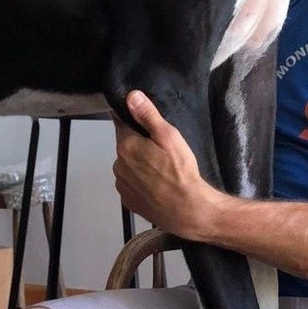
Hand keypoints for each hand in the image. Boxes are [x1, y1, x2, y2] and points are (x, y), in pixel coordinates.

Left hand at [113, 91, 219, 240]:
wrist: (188, 211)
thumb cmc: (181, 173)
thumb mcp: (170, 137)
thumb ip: (148, 115)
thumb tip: (131, 97)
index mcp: (126, 146)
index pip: (122, 123)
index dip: (134, 121)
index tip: (147, 126)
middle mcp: (118, 165)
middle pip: (126, 146)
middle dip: (139, 145)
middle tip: (162, 151)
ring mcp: (122, 184)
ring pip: (128, 165)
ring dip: (139, 164)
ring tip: (162, 171)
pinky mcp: (128, 201)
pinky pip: (131, 183)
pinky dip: (140, 182)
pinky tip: (157, 185)